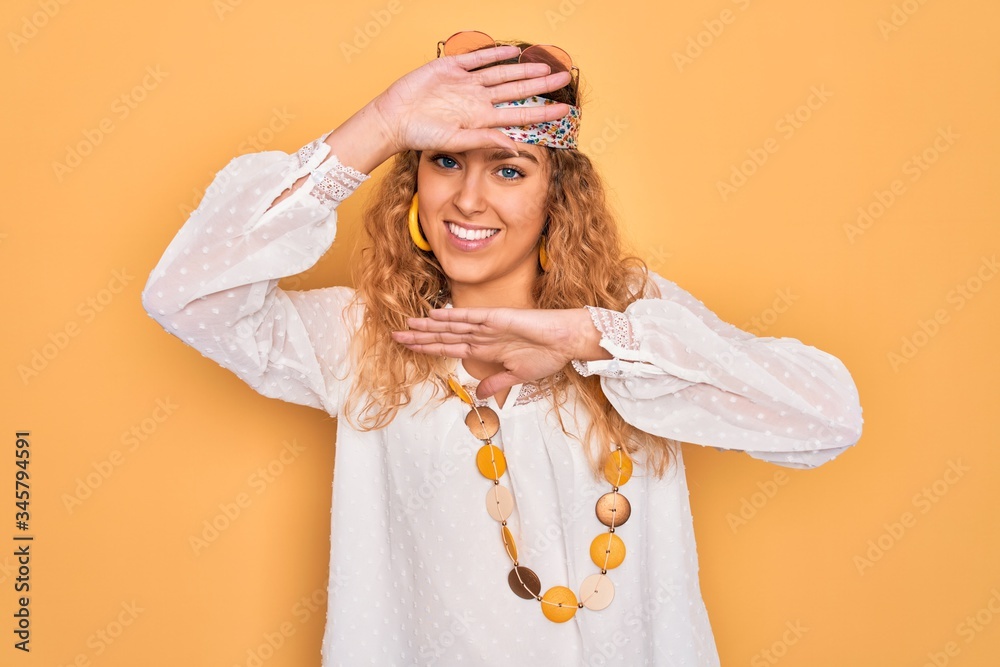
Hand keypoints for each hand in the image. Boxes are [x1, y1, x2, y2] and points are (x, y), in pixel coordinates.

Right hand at [371, 45, 572, 154]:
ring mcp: (465, 83)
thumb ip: (485, 140)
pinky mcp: (450, 68)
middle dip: (542, 85)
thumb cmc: (419, 135)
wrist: (393, 118)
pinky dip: (494, 54)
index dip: (543, 112)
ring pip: (502, 74)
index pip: (520, 115)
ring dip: (523, 70)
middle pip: (517, 91)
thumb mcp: (455, 141)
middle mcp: (477, 100)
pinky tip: (511, 51)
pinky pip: (477, 59)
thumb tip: (515, 146)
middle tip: (565, 78)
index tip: (565, 111)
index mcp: (481, 119)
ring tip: (545, 67)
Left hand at [391, 307, 610, 398]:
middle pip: (444, 336)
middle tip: (394, 335)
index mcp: (485, 349)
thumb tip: (478, 395)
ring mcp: (488, 326)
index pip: (449, 348)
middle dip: (419, 336)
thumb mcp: (517, 377)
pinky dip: (452, 316)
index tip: (408, 348)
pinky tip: (434, 314)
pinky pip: (471, 317)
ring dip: (429, 326)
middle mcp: (482, 336)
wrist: (566, 343)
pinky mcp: (498, 319)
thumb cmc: (546, 356)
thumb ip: (495, 383)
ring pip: (451, 326)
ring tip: (407, 324)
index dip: (427, 348)